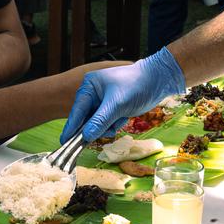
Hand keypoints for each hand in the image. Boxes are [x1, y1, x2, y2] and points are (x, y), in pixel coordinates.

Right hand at [60, 47, 185, 142]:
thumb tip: (86, 137)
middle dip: (95, 128)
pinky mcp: (112, 109)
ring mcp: (103, 102)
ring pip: (97, 124)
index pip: (77, 111)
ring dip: (107, 127)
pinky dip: (114, 125)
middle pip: (86, 119)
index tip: (65, 143)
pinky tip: (123, 118)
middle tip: (101, 133)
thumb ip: (100, 121)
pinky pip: (107, 123)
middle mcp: (93, 94)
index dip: (71, 128)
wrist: (158, 80)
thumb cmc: (136, 85)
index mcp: (89, 87)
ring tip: (119, 120)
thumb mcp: (116, 104)